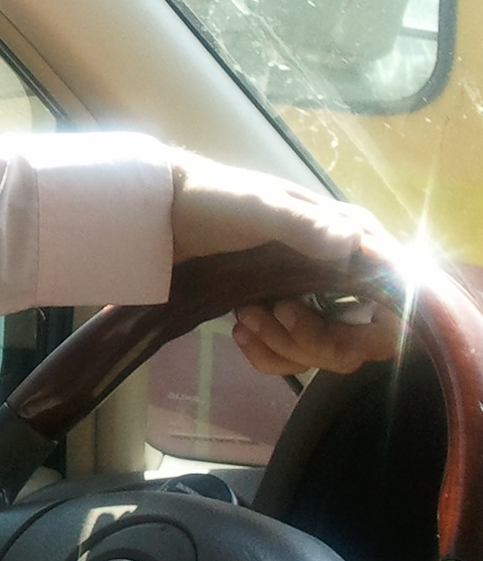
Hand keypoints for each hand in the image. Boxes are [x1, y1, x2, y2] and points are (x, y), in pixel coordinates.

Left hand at [170, 152, 398, 375]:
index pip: (397, 297)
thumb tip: (357, 244)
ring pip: (325, 353)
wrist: (164, 216)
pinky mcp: (281, 318)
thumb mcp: (262, 209)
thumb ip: (307, 227)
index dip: (379, 326)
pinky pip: (292, 358)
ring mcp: (312, 298)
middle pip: (362, 339)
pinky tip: (240, 333)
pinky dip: (267, 355)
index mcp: (353, 240)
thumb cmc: (217, 202)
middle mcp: (342, 272)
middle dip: (318, 340)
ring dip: (285, 345)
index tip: (337, 330)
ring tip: (245, 317)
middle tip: (275, 313)